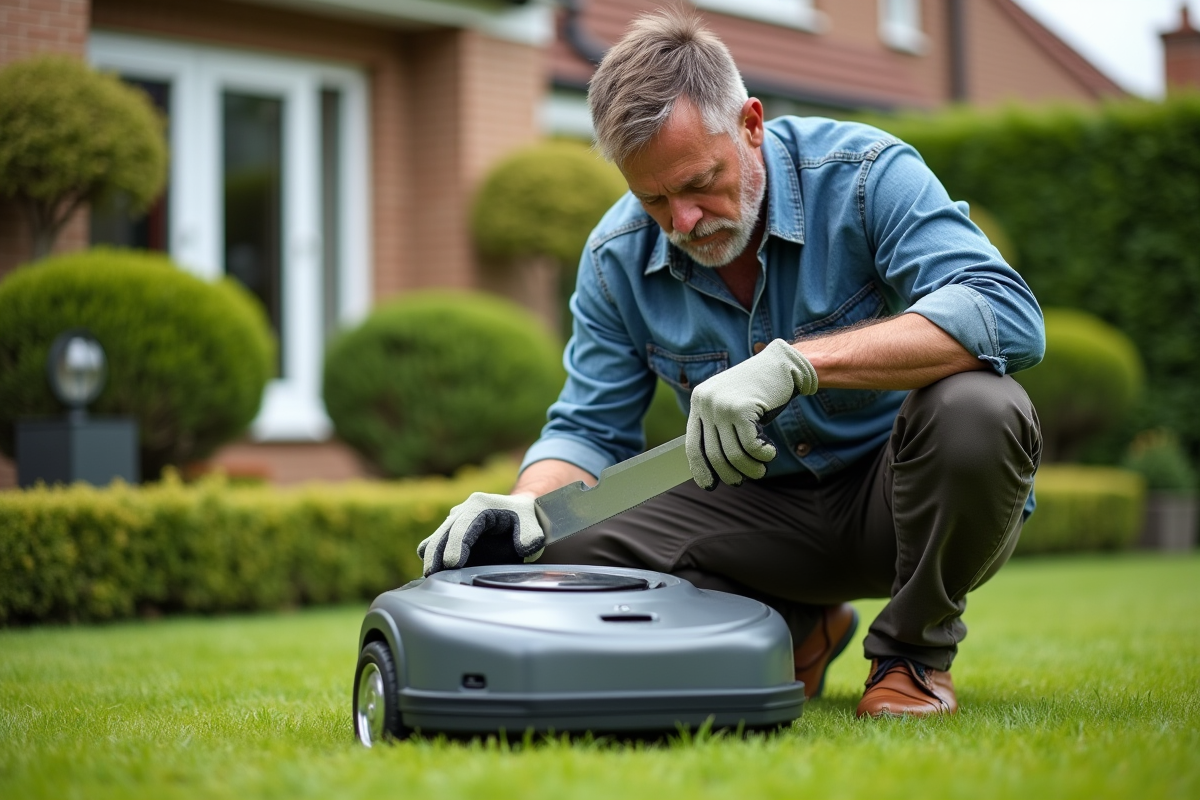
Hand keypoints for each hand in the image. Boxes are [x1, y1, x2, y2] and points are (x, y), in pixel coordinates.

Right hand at [417, 492, 544, 576]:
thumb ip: (531, 536)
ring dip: (431, 556)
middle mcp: (464, 509)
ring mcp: (455, 520)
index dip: (456, 544)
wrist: (520, 512)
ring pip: (435, 538)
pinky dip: (433, 556)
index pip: (464, 524)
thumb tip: (523, 548)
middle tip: (433, 575)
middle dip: (437, 553)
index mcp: (481, 504)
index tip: (452, 563)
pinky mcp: (451, 531)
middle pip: (444, 531)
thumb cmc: (527, 518)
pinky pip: (435, 543)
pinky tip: (435, 573)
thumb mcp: (534, 525)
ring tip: (430, 577)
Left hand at [686, 339, 817, 489]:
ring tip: (760, 470)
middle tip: (743, 480)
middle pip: (713, 453)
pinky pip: (750, 446)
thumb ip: (719, 429)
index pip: (691, 445)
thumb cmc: (758, 391)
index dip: (700, 468)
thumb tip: (714, 468)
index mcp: (698, 402)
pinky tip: (770, 453)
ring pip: (733, 453)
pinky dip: (762, 455)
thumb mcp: (731, 407)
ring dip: (749, 468)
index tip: (709, 485)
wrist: (781, 364)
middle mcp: (706, 402)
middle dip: (729, 473)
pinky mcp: (742, 408)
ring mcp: (722, 405)